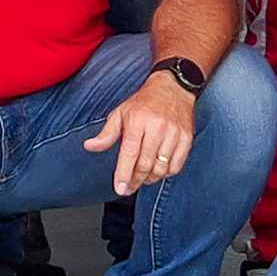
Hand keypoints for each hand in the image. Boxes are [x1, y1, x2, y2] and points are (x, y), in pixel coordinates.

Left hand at [80, 71, 199, 196]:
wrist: (173, 87)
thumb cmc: (144, 102)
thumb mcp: (121, 113)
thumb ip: (106, 133)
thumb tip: (90, 146)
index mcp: (137, 121)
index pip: (129, 154)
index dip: (123, 174)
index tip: (119, 188)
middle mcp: (156, 127)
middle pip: (145, 164)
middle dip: (135, 181)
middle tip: (128, 187)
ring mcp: (173, 133)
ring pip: (161, 168)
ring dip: (150, 179)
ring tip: (143, 178)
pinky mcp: (186, 138)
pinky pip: (177, 165)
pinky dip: (166, 173)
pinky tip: (158, 170)